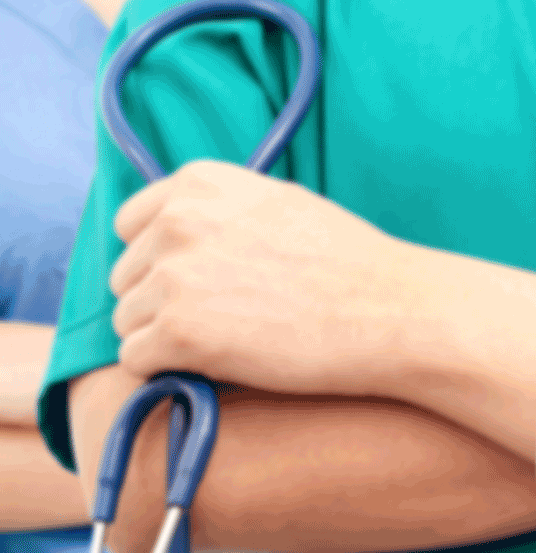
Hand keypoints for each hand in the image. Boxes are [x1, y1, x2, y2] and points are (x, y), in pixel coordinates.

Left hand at [110, 161, 416, 395]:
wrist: (392, 311)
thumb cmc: (351, 265)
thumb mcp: (280, 204)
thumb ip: (220, 210)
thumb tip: (178, 236)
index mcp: (200, 182)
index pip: (131, 225)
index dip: (164, 261)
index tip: (204, 283)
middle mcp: (177, 221)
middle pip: (127, 277)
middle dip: (165, 302)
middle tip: (229, 319)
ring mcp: (175, 276)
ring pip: (129, 321)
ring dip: (168, 339)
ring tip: (232, 343)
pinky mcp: (179, 332)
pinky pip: (138, 360)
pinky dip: (171, 370)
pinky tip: (221, 365)